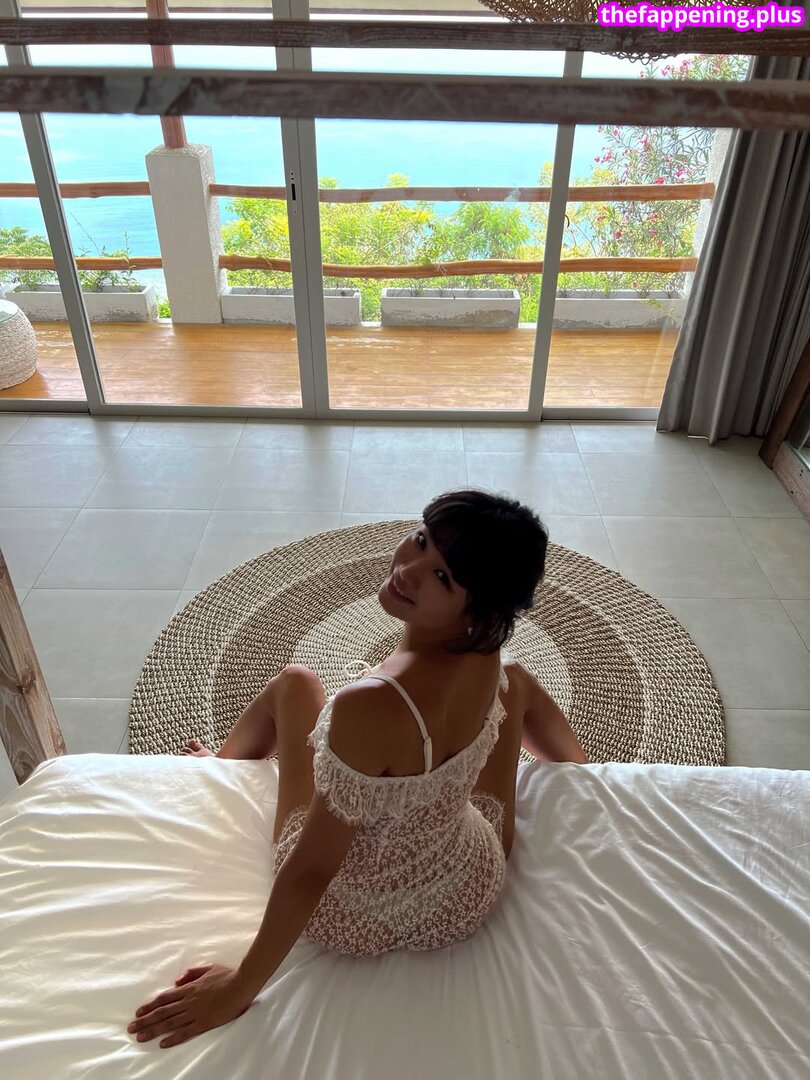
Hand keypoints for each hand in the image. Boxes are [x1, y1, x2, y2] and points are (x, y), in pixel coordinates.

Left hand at [128, 963, 252, 1048]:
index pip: (165, 998)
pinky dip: (173, 1038)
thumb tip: (178, 979)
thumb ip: (192, 973)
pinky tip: (163, 1043)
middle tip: (131, 1028)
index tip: (138, 1013)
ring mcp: (195, 1012)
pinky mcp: (204, 1023)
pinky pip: (186, 1032)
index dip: (150, 1005)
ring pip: (170, 1023)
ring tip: (140, 1037)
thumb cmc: (227, 976)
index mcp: (189, 988)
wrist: (241, 985)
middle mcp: (188, 1001)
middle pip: (162, 1012)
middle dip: (145, 1020)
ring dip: (153, 1030)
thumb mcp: (208, 968)